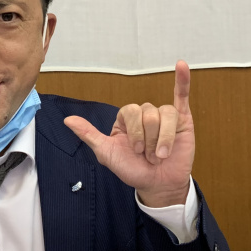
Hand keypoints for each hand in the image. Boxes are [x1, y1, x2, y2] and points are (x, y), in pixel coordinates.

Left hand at [64, 61, 193, 206]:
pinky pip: (181, 95)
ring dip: (163, 138)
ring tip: (162, 155)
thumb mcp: (107, 153)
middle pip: (149, 113)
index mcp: (126, 119)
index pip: (130, 111)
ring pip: (166, 114)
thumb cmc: (132, 169)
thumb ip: (89, 134)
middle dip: (149, 139)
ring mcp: (164, 116)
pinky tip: (182, 65)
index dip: (135, 131)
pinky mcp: (182, 120)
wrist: (157, 185)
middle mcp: (144, 115)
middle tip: (150, 156)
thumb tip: (67, 120)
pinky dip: (183, 80)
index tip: (136, 151)